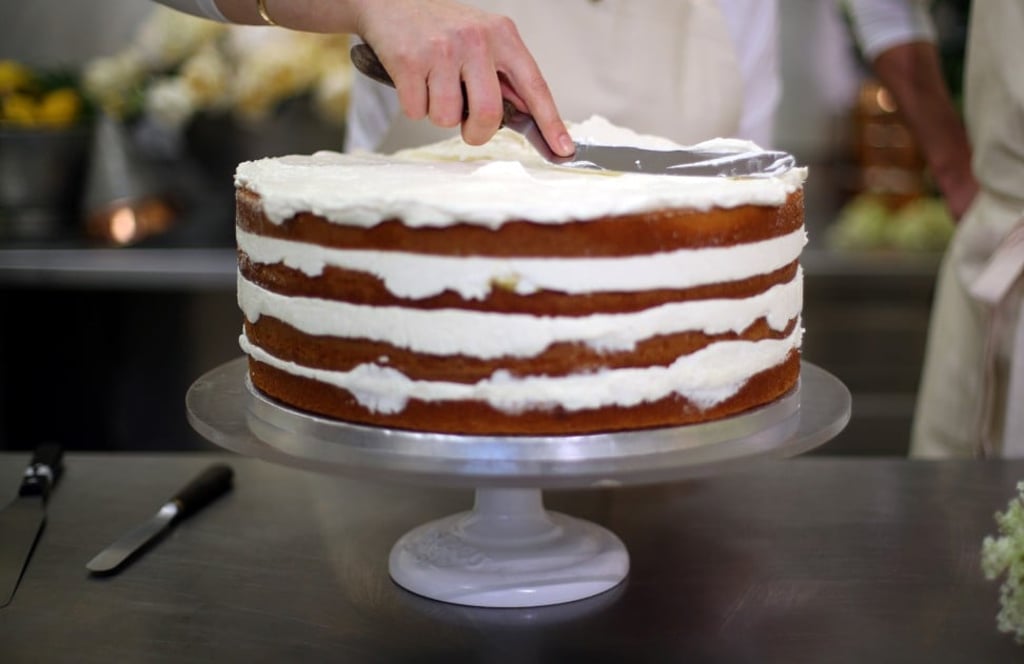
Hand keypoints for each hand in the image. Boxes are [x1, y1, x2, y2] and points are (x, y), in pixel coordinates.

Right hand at [352, 0, 573, 154]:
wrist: (390, 3)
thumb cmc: (441, 29)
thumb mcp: (483, 40)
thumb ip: (504, 75)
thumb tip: (528, 118)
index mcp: (502, 35)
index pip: (534, 86)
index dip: (551, 122)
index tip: (563, 148)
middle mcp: (476, 40)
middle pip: (489, 113)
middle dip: (477, 131)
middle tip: (469, 128)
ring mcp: (442, 50)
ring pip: (447, 118)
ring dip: (439, 114)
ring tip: (434, 87)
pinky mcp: (410, 60)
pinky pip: (417, 111)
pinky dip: (414, 105)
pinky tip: (414, 80)